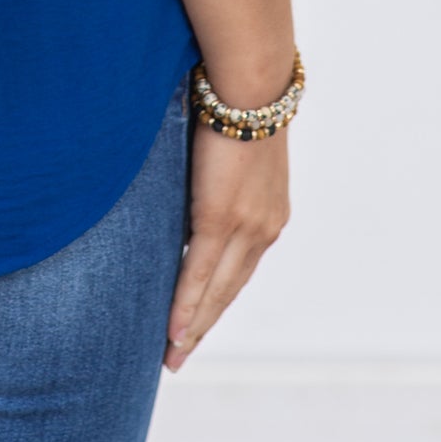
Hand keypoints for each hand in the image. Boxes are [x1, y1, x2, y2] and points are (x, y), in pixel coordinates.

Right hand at [164, 120, 289, 370]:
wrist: (252, 83)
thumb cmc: (237, 102)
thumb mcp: (233, 149)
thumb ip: (215, 175)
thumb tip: (189, 179)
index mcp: (269, 215)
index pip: (240, 271)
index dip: (217, 301)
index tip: (198, 326)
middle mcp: (263, 230)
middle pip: (229, 292)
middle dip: (202, 327)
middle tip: (177, 358)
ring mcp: (246, 228)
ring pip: (215, 291)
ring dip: (192, 326)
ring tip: (171, 354)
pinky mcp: (221, 218)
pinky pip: (199, 272)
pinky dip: (185, 304)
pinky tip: (172, 329)